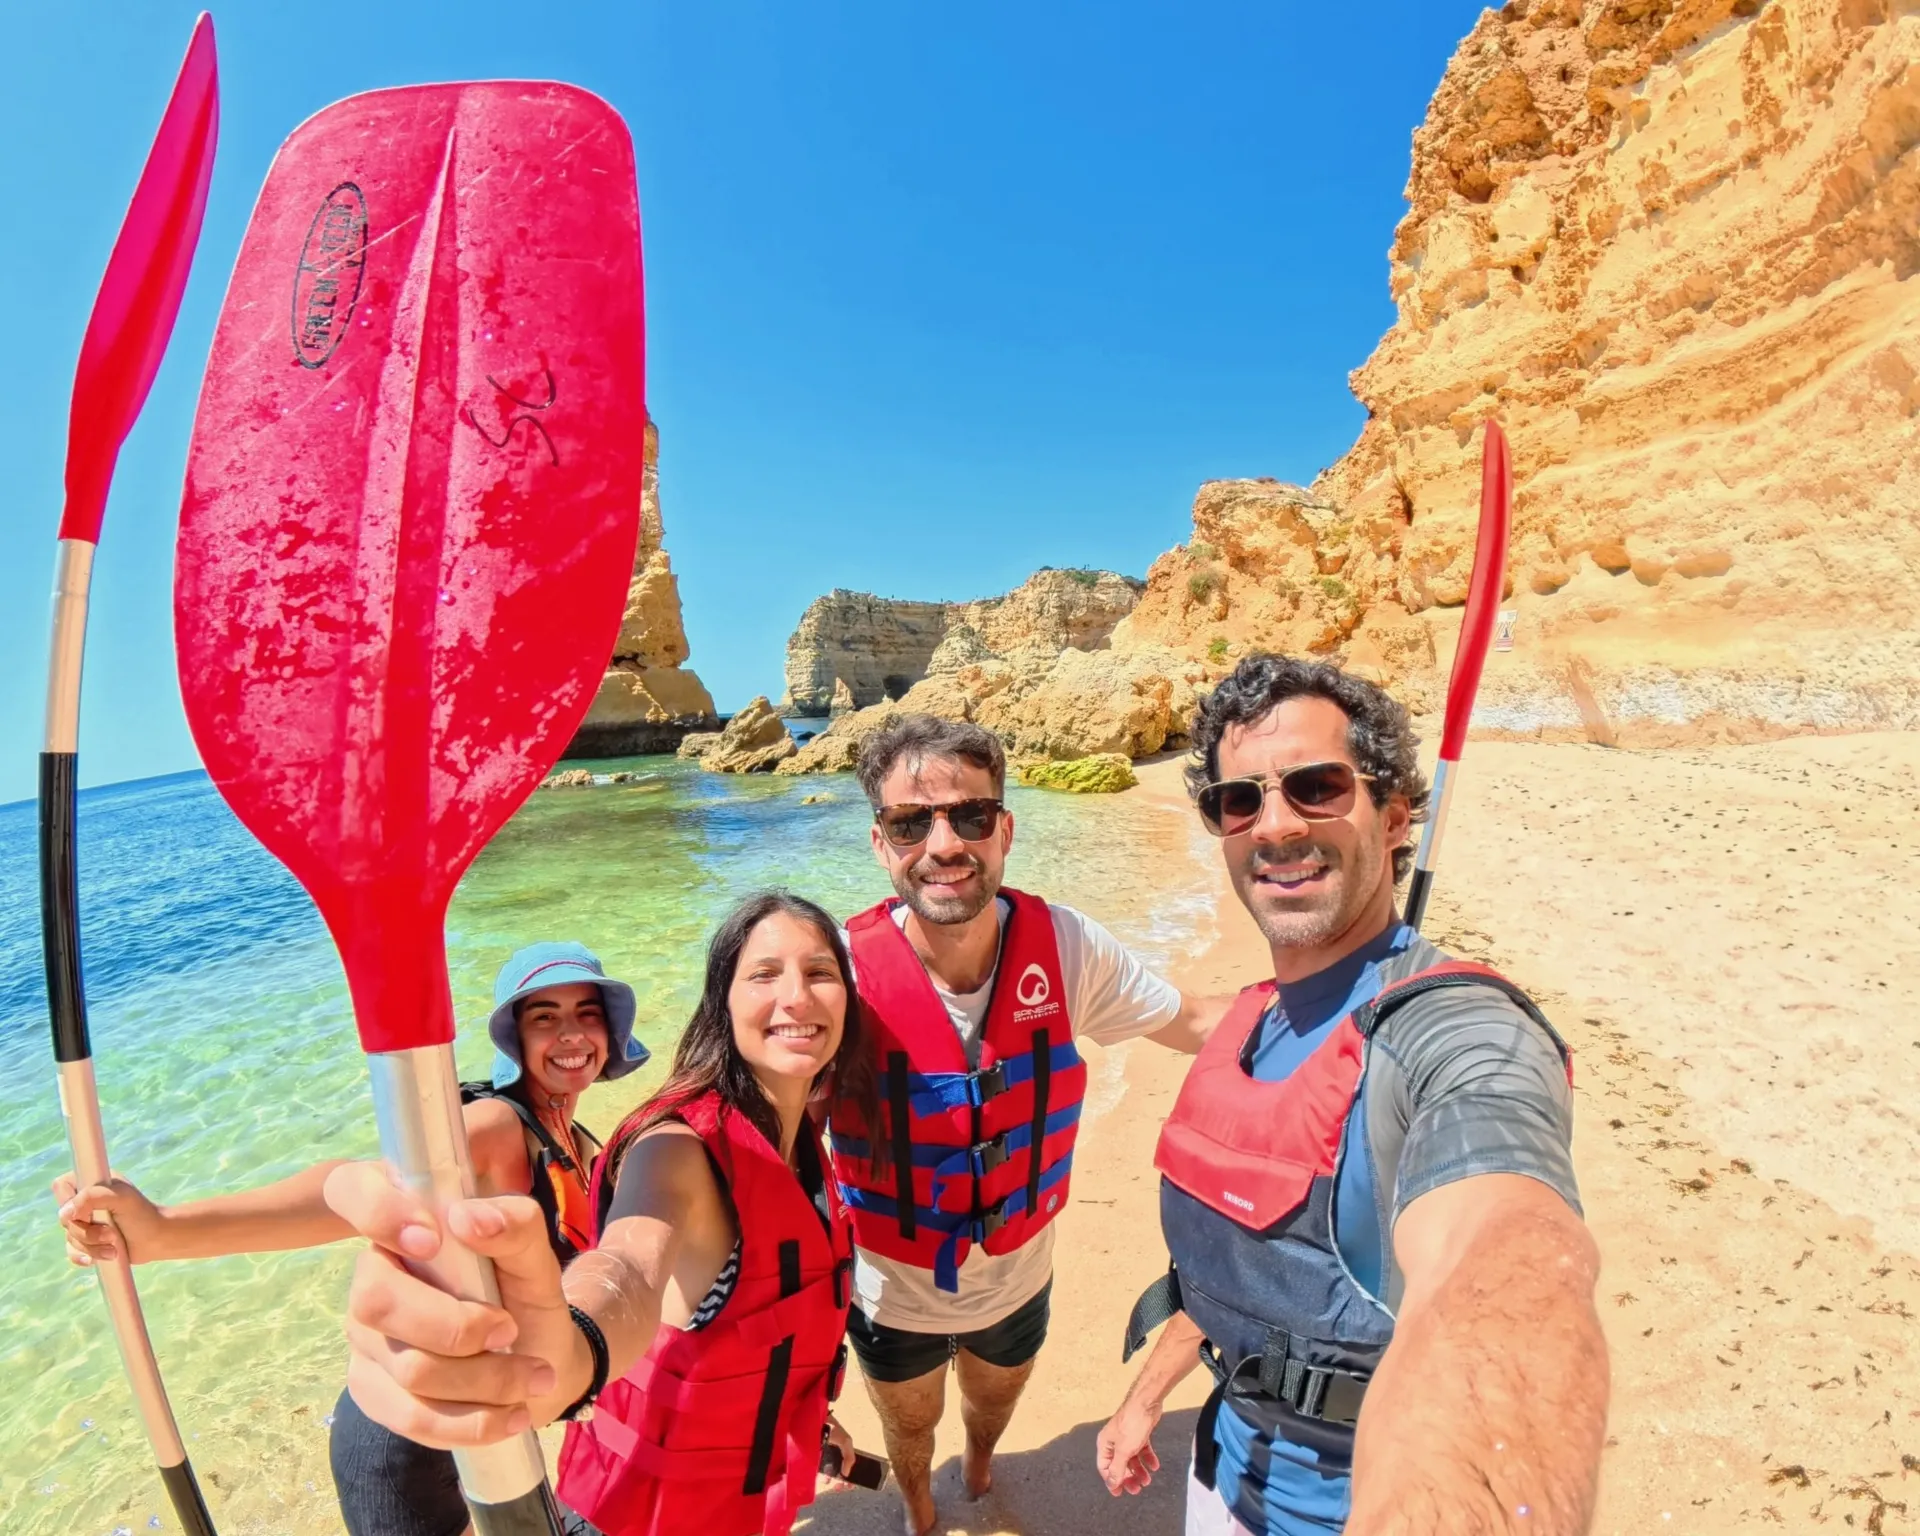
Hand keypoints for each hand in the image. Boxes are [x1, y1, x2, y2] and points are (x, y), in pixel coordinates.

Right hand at [52, 1173, 166, 1265]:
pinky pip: (71, 1251)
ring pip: (70, 1237)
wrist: (156, 1239)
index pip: (62, 1186)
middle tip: (111, 1234)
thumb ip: (92, 1198)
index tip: (84, 1214)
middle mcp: (85, 1202)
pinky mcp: (86, 1241)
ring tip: (114, 1247)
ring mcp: (84, 1222)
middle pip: (64, 1218)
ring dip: (92, 1246)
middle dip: (87, 1231)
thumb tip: (64, 1213)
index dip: (67, 1200)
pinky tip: (100, 1257)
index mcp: (93, 1183)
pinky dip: (84, 1256)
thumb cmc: (142, 1214)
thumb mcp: (121, 1198)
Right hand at [324, 1161, 583, 1448]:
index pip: (349, 1188)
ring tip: (533, 1377)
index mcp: (403, 1222)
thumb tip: (466, 1218)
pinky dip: (471, 1422)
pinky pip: (411, 1417)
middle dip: (457, 1327)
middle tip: (510, 1329)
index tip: (431, 1239)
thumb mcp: (535, 1254)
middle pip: (378, 1302)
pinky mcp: (373, 1390)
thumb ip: (514, 1224)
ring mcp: (365, 1337)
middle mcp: (370, 1275)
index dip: (378, 1211)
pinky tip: (512, 1415)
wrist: (538, 1356)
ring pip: (409, 1369)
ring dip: (485, 1380)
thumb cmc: (525, 1292)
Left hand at [820, 1413, 855, 1488]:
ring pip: (828, 1476)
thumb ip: (849, 1457)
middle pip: (838, 1476)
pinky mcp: (813, 1460)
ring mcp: (823, 1460)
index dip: (850, 1479)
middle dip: (840, 1483)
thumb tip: (846, 1474)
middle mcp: (833, 1458)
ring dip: (830, 1481)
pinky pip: (817, 1472)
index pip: (848, 1470)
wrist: (818, 1420)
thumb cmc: (833, 1429)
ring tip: (830, 1482)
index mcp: (843, 1454)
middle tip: (839, 1487)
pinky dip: (821, 1477)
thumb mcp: (846, 1442)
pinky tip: (823, 1478)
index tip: (850, 1485)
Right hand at [1096, 1394, 1162, 1495]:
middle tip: (1137, 1489)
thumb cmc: (1132, 1424)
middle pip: (1119, 1465)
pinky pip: (1142, 1450)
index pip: (1105, 1468)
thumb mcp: (1124, 1451)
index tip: (1120, 1493)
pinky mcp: (1138, 1433)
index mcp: (1105, 1444)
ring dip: (1139, 1470)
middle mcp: (1114, 1441)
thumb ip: (1117, 1469)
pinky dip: (1147, 1458)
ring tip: (1147, 1480)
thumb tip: (1111, 1484)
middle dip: (1128, 1477)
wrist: (1146, 1404)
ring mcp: (1126, 1437)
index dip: (1112, 1481)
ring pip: (1131, 1459)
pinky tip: (1155, 1465)